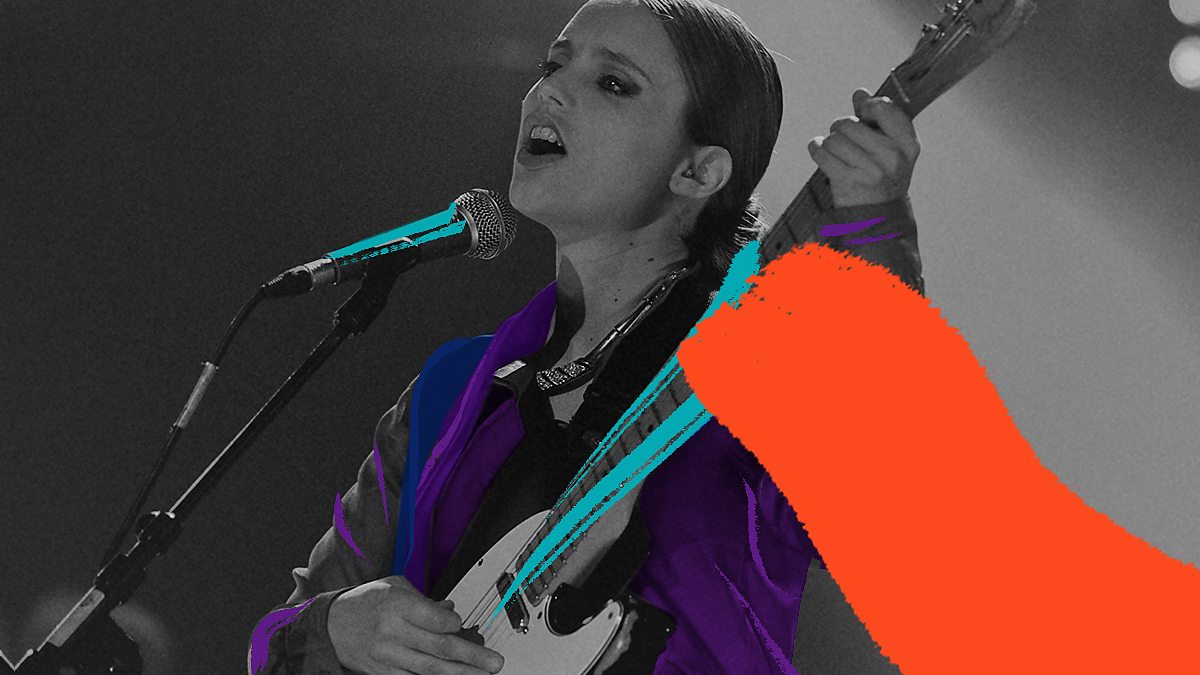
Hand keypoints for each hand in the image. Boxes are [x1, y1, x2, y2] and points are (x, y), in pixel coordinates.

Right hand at [328, 576, 503, 673]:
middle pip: (439, 646)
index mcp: (397, 605)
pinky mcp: (383, 672)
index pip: (437, 620)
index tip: (463, 625)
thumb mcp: (394, 587)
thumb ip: (424, 600)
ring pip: (430, 667)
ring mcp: (388, 655)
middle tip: (494, 662)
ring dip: (459, 673)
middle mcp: (393, 631)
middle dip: (471, 656)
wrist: (330, 626)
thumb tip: (451, 611)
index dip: (455, 625)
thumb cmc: (364, 602)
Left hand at [808, 88, 920, 207]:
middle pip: (849, 123)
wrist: (878, 217)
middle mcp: (892, 156)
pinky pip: (821, 153)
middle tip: (845, 139)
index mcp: (907, 143)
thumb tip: (860, 93)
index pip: (883, 107)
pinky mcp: (848, 181)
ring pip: (833, 139)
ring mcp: (870, 170)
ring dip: (829, 142)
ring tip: (836, 151)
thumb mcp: (890, 147)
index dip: (868, 107)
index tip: (864, 115)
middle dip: (841, 128)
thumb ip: (876, 118)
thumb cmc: (883, 176)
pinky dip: (816, 149)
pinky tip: (820, 151)